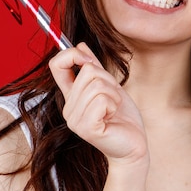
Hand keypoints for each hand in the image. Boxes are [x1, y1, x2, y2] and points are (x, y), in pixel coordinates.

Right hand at [49, 43, 147, 166]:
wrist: (133, 146)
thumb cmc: (123, 119)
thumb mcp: (110, 87)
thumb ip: (94, 68)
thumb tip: (80, 44)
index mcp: (71, 97)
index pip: (57, 65)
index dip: (72, 54)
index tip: (89, 60)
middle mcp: (68, 108)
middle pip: (87, 71)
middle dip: (109, 81)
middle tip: (114, 99)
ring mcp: (75, 120)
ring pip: (96, 85)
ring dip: (113, 94)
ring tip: (114, 109)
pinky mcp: (86, 128)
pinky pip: (101, 99)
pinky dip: (114, 104)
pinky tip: (113, 117)